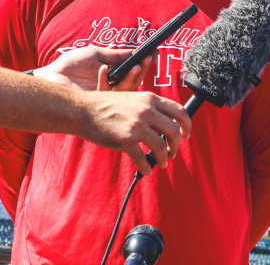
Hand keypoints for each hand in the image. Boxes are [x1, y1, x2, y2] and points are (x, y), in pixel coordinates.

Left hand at [35, 46, 152, 91]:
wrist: (52, 75)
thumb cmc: (72, 64)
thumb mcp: (97, 54)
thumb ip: (116, 55)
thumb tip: (136, 52)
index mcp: (113, 73)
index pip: (134, 69)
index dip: (144, 63)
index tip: (154, 53)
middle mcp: (112, 85)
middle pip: (134, 81)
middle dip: (142, 70)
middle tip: (146, 61)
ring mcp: (105, 95)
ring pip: (126, 90)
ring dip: (131, 78)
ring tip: (135, 67)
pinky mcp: (96, 102)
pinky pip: (108, 94)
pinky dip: (107, 80)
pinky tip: (103, 69)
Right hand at [77, 91, 191, 173]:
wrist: (83, 110)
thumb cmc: (106, 105)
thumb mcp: (133, 99)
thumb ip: (150, 108)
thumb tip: (165, 125)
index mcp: (150, 99)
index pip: (179, 111)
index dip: (186, 125)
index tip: (186, 135)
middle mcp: (147, 111)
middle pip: (173, 131)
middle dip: (176, 145)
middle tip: (173, 152)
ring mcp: (137, 125)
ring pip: (160, 147)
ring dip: (163, 158)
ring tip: (161, 163)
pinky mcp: (126, 140)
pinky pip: (142, 158)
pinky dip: (146, 167)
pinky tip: (146, 170)